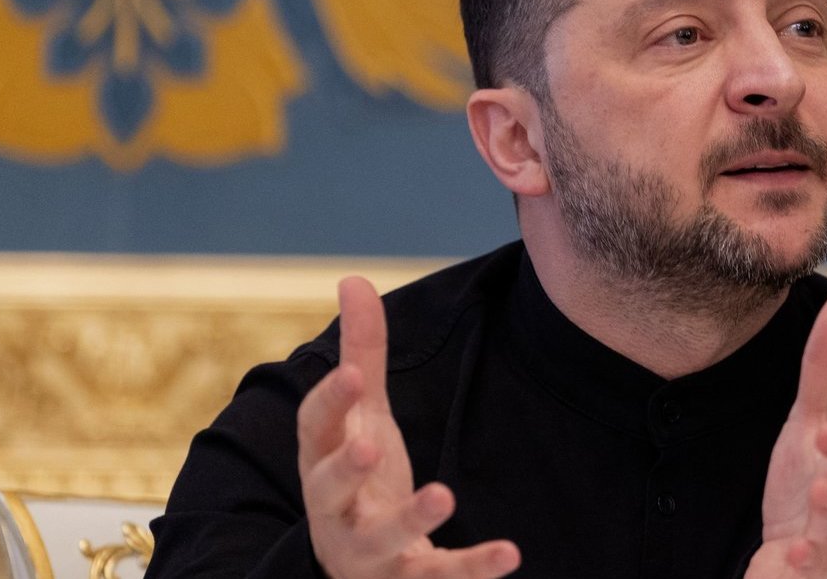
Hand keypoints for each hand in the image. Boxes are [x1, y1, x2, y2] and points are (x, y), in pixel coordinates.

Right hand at [296, 277, 520, 578]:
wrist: (353, 571)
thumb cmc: (358, 479)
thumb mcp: (361, 417)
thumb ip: (361, 354)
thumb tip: (352, 279)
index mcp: (321, 460)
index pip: (315, 428)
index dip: (331, 401)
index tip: (353, 374)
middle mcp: (335, 509)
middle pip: (328, 489)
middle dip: (347, 467)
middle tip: (371, 444)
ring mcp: (370, 550)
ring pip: (383, 540)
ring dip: (411, 518)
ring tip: (444, 493)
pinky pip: (439, 577)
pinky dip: (473, 567)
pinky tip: (511, 553)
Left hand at [745, 292, 826, 577]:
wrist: (795, 548)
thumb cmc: (808, 479)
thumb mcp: (809, 420)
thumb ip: (824, 365)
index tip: (822, 430)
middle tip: (820, 482)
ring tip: (809, 520)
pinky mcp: (824, 574)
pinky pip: (825, 573)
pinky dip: (811, 566)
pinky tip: (791, 557)